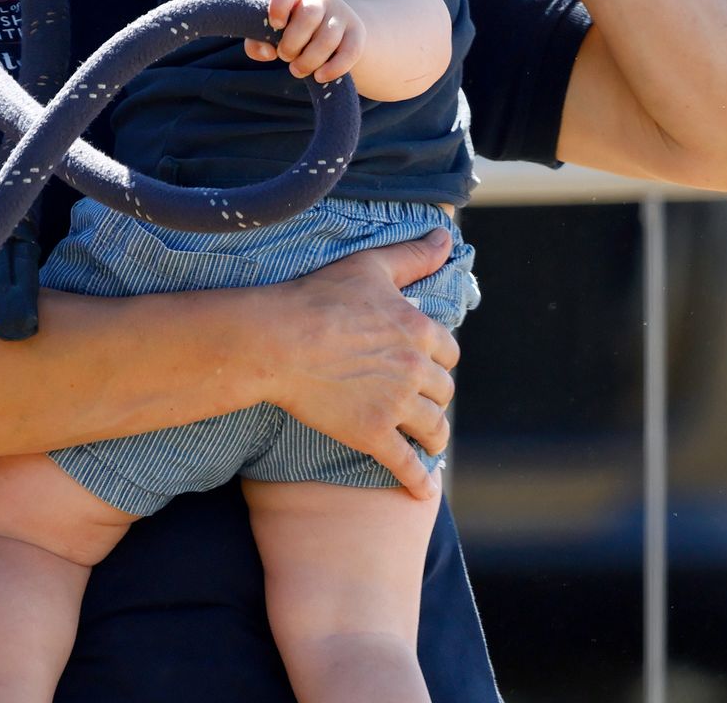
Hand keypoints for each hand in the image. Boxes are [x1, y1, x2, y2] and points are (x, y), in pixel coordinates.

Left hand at [244, 0, 364, 82]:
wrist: (332, 30)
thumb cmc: (291, 31)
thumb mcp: (271, 31)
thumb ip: (257, 41)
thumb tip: (266, 53)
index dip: (278, 6)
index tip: (275, 25)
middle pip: (309, 15)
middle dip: (293, 43)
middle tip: (285, 56)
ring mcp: (341, 13)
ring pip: (328, 38)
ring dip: (309, 60)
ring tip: (297, 70)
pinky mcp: (357, 32)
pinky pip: (350, 52)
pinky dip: (333, 68)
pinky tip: (319, 77)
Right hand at [259, 229, 457, 498]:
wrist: (279, 339)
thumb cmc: (320, 295)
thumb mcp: (371, 266)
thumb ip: (414, 255)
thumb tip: (446, 237)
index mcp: (419, 329)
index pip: (448, 351)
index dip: (437, 358)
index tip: (425, 363)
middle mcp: (415, 369)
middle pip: (444, 391)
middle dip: (435, 396)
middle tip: (422, 400)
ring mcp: (395, 405)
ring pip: (434, 429)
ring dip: (435, 437)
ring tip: (430, 443)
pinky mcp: (373, 435)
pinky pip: (406, 464)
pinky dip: (418, 480)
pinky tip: (423, 490)